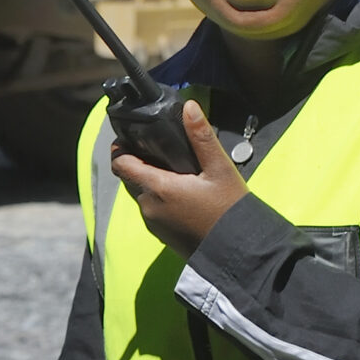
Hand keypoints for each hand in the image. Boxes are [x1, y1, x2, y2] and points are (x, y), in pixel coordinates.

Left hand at [110, 99, 247, 253]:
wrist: (239, 252)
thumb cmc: (229, 209)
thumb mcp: (219, 169)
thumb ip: (201, 137)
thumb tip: (189, 106)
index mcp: (157, 188)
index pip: (120, 164)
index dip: (120, 148)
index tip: (129, 137)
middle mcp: (148, 207)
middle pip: (130, 178)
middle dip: (137, 162)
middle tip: (156, 148)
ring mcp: (154, 224)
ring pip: (140, 194)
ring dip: (149, 180)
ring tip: (171, 168)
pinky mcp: (162, 235)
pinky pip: (151, 209)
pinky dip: (157, 197)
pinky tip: (180, 191)